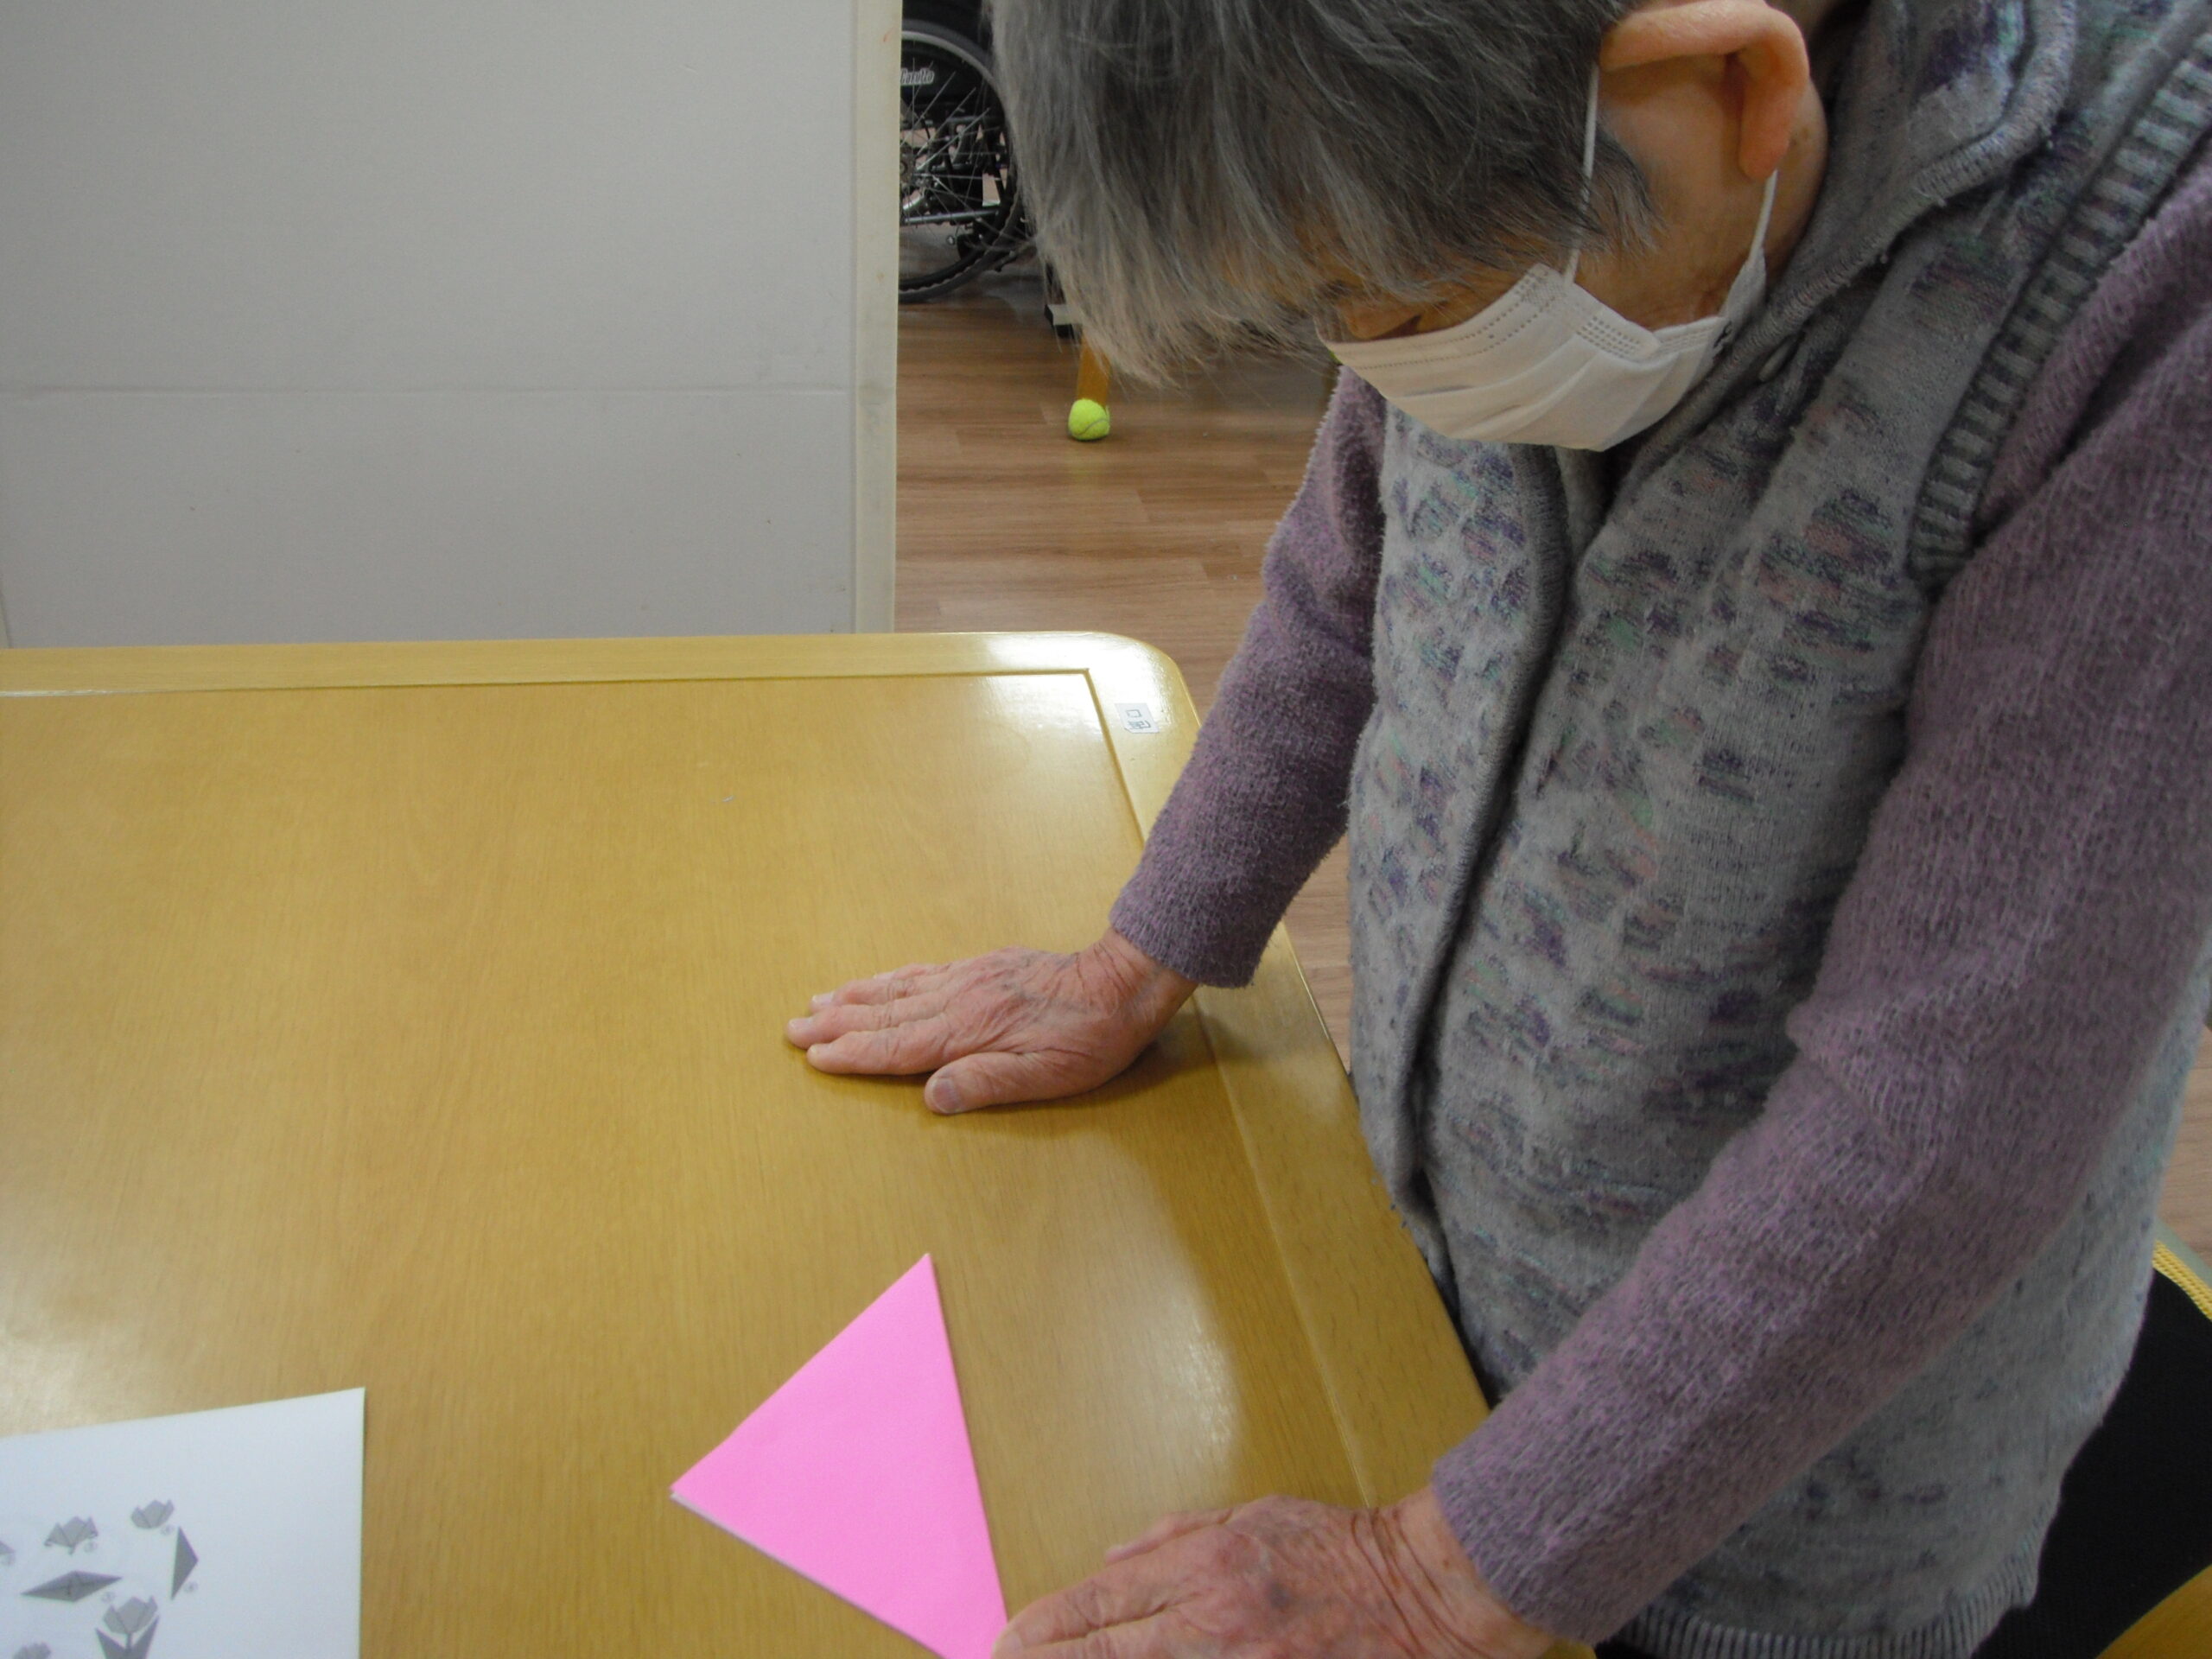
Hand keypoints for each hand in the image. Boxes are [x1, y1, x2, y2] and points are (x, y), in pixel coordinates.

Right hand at [784, 930, 1196, 1112]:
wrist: (1121, 983)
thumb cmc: (1089, 1040)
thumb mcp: (1047, 1076)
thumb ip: (986, 1084)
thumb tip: (931, 1098)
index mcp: (970, 1030)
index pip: (897, 1047)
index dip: (853, 1054)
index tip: (814, 1056)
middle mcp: (960, 999)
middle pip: (885, 1014)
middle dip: (836, 1023)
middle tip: (791, 1028)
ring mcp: (969, 978)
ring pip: (898, 989)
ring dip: (854, 997)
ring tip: (817, 1001)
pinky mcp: (982, 967)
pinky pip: (922, 972)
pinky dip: (889, 979)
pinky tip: (876, 982)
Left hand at [993, 1488, 1555, 1658]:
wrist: (1428, 1590)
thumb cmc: (1341, 1548)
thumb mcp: (1254, 1516)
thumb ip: (1178, 1538)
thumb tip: (1112, 1559)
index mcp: (1207, 1566)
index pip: (1102, 1602)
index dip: (1046, 1628)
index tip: (1005, 1641)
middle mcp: (1215, 1621)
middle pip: (1108, 1652)